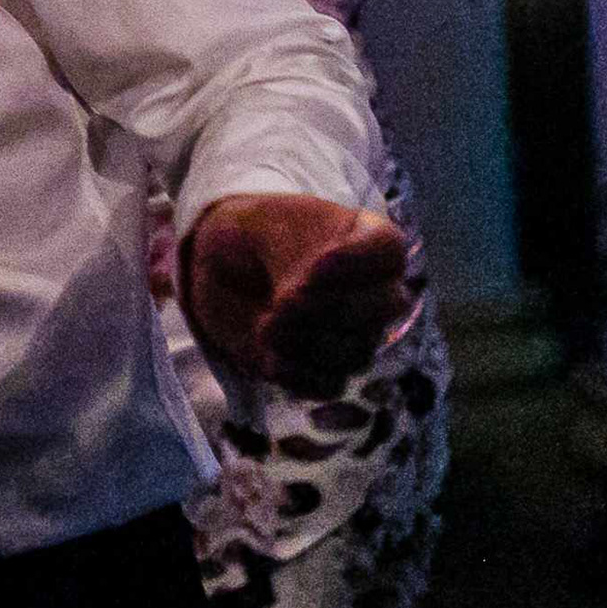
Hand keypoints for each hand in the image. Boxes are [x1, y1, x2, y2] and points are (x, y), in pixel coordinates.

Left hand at [178, 192, 418, 397]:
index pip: (389, 250)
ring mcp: (355, 333)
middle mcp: (371, 288)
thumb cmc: (248, 237)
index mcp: (363, 237)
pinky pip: (331, 385)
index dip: (357, 264)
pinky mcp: (327, 369)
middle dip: (329, 308)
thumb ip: (285, 249)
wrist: (217, 274)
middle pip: (386, 306)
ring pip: (358, 352)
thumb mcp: (260, 223)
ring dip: (306, 342)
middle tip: (281, 302)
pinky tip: (267, 355)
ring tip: (265, 324)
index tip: (311, 270)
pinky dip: (297, 374)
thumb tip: (297, 299)